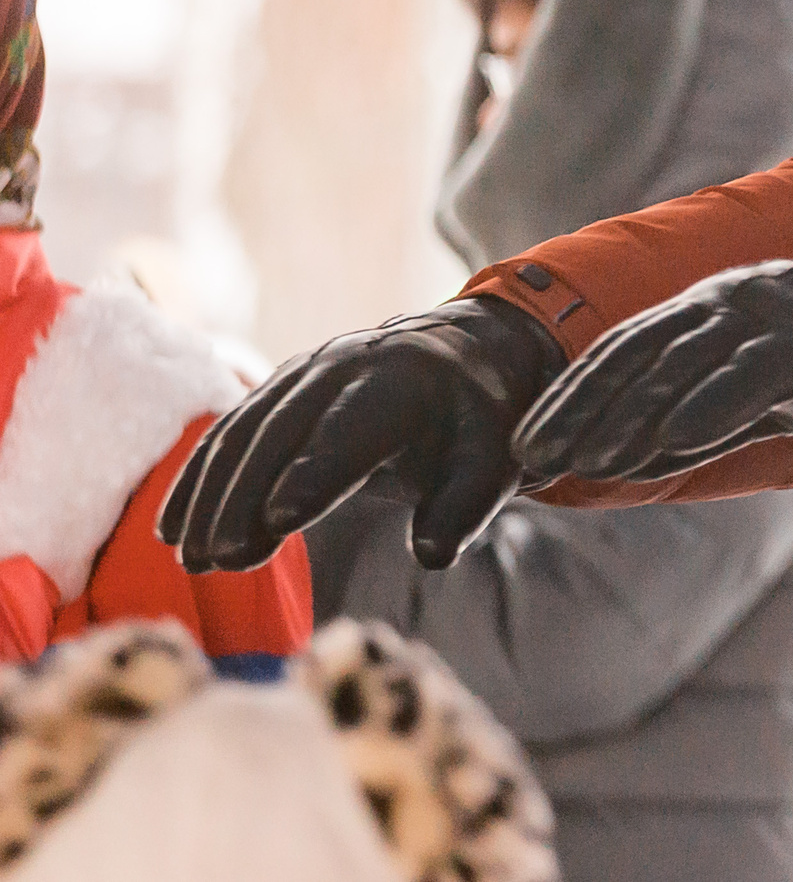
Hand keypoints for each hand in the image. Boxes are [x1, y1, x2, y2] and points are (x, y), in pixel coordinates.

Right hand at [158, 297, 563, 573]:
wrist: (460, 359)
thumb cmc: (476, 426)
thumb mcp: (491, 465)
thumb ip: (465, 509)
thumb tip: (432, 555)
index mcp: (401, 385)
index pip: (348, 432)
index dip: (312, 474)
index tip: (277, 521)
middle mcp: (343, 369)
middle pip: (280, 434)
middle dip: (242, 498)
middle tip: (217, 562)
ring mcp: (303, 374)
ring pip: (242, 433)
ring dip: (209, 496)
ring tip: (191, 560)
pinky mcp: (277, 390)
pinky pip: (227, 432)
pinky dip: (197, 480)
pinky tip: (173, 530)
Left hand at [512, 193, 792, 485]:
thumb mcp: (778, 391)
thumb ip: (714, 417)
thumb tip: (645, 459)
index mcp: (717, 311)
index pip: (625, 352)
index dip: (570, 397)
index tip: (525, 444)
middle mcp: (732, 304)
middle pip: (636, 355)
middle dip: (577, 408)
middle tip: (527, 456)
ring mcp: (774, 316)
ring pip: (682, 363)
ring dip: (625, 414)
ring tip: (580, 459)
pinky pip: (752, 372)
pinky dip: (708, 405)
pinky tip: (671, 441)